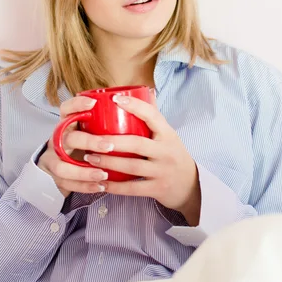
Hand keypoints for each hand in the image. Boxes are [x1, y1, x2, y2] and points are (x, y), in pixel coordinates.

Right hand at [37, 96, 111, 197]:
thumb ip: (105, 125)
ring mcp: (53, 160)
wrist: (62, 169)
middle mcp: (58, 141)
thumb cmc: (83, 146)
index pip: (66, 109)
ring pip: (62, 166)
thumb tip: (139, 109)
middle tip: (109, 146)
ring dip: (84, 171)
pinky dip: (85, 186)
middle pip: (68, 138)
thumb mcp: (90, 132)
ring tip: (104, 174)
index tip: (92, 103)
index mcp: (67, 125)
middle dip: (88, 142)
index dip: (76, 105)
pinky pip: (67, 184)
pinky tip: (101, 186)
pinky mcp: (55, 178)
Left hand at [82, 89, 201, 225]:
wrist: (192, 186)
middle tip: (91, 139)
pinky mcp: (158, 189)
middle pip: (136, 143)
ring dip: (108, 163)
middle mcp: (166, 151)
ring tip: (90, 158)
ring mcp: (162, 171)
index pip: (152, 116)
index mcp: (168, 134)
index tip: (115, 99)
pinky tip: (100, 183)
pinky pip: (133, 188)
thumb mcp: (169, 136)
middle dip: (111, 141)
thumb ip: (155, 119)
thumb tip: (146, 92)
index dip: (134, 106)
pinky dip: (115, 187)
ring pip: (132, 166)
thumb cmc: (174, 156)